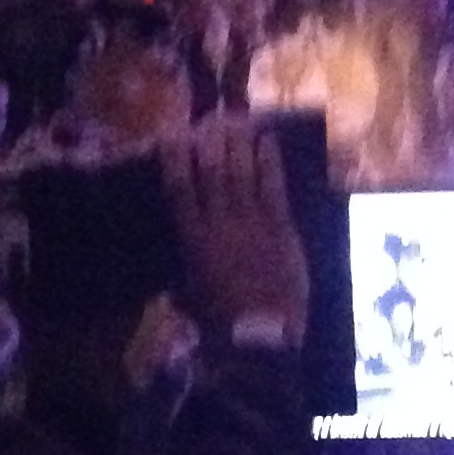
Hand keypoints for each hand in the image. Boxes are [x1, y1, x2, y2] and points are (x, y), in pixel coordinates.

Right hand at [161, 119, 309, 343]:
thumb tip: (173, 279)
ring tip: (238, 120)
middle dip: (210, 143)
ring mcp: (252, 222)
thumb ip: (182, 281)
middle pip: (213, 174)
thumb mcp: (190, 300)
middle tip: (210, 117)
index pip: (179, 191)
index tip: (173, 136)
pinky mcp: (281, 228)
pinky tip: (268, 140)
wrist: (262, 336)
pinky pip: (274, 187)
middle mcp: (220, 222)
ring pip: (242, 174)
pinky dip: (270, 162)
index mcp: (192, 239)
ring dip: (239, 144)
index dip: (175, 161)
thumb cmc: (220, 324)